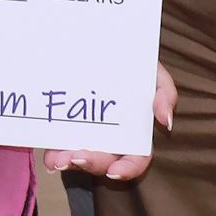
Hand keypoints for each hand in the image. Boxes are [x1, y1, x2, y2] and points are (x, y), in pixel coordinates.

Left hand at [46, 64, 175, 180]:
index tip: (114, 172)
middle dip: (91, 164)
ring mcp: (87, 133)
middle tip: (77, 158)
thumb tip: (166, 121)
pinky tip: (49, 155)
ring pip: (78, 157)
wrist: (102, 43)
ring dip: (67, 162)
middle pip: (103, 161)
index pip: (135, 159)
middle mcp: (110, 138)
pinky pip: (59, 143)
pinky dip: (53, 152)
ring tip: (56, 160)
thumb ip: (165, 94)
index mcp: (134, 132)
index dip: (128, 169)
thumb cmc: (134, 64)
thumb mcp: (154, 73)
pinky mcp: (66, 125)